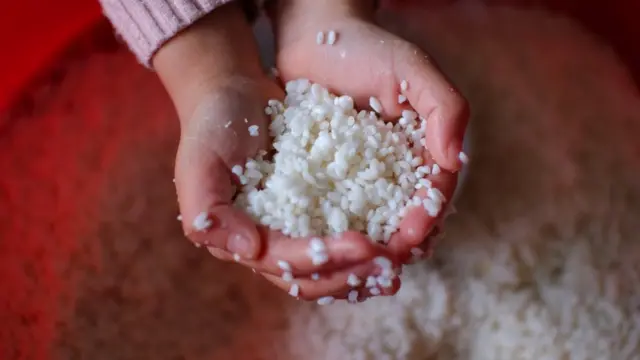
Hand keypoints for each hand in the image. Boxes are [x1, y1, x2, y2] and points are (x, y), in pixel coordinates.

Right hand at [154, 3, 400, 300]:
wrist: (232, 97)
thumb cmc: (213, 127)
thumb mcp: (199, 165)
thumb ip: (211, 214)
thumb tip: (249, 251)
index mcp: (241, 240)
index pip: (285, 262)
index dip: (325, 259)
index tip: (365, 246)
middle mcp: (268, 245)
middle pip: (313, 278)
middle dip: (352, 275)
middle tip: (392, 266)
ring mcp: (292, 232)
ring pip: (330, 270)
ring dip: (364, 273)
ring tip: (398, 265)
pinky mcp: (314, 214)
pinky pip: (342, 241)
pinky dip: (366, 249)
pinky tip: (394, 243)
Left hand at [271, 0, 468, 262]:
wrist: (313, 38)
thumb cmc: (365, 47)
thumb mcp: (412, 68)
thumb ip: (445, 107)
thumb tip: (453, 161)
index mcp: (425, 149)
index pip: (434, 193)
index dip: (427, 219)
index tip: (411, 237)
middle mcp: (397, 168)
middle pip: (408, 217)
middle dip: (401, 245)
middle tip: (385, 265)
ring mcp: (363, 176)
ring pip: (375, 223)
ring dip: (372, 249)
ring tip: (358, 268)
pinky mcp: (329, 177)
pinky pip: (337, 212)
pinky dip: (337, 234)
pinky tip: (326, 249)